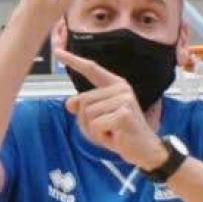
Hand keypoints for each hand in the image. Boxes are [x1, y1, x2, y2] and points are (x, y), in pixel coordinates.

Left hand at [57, 48, 165, 168]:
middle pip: (83, 100)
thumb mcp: (97, 119)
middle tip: (105, 128)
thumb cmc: (121, 133)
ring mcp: (124, 100)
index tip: (58, 52)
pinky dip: (101, 136)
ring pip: (87, 114)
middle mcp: (121, 88)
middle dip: (87, 120)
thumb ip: (83, 108)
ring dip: (94, 130)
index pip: (91, 69)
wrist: (144, 150)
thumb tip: (70, 103)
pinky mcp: (123, 114)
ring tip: (111, 132)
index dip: (74, 60)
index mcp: (115, 85)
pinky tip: (115, 137)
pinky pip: (96, 126)